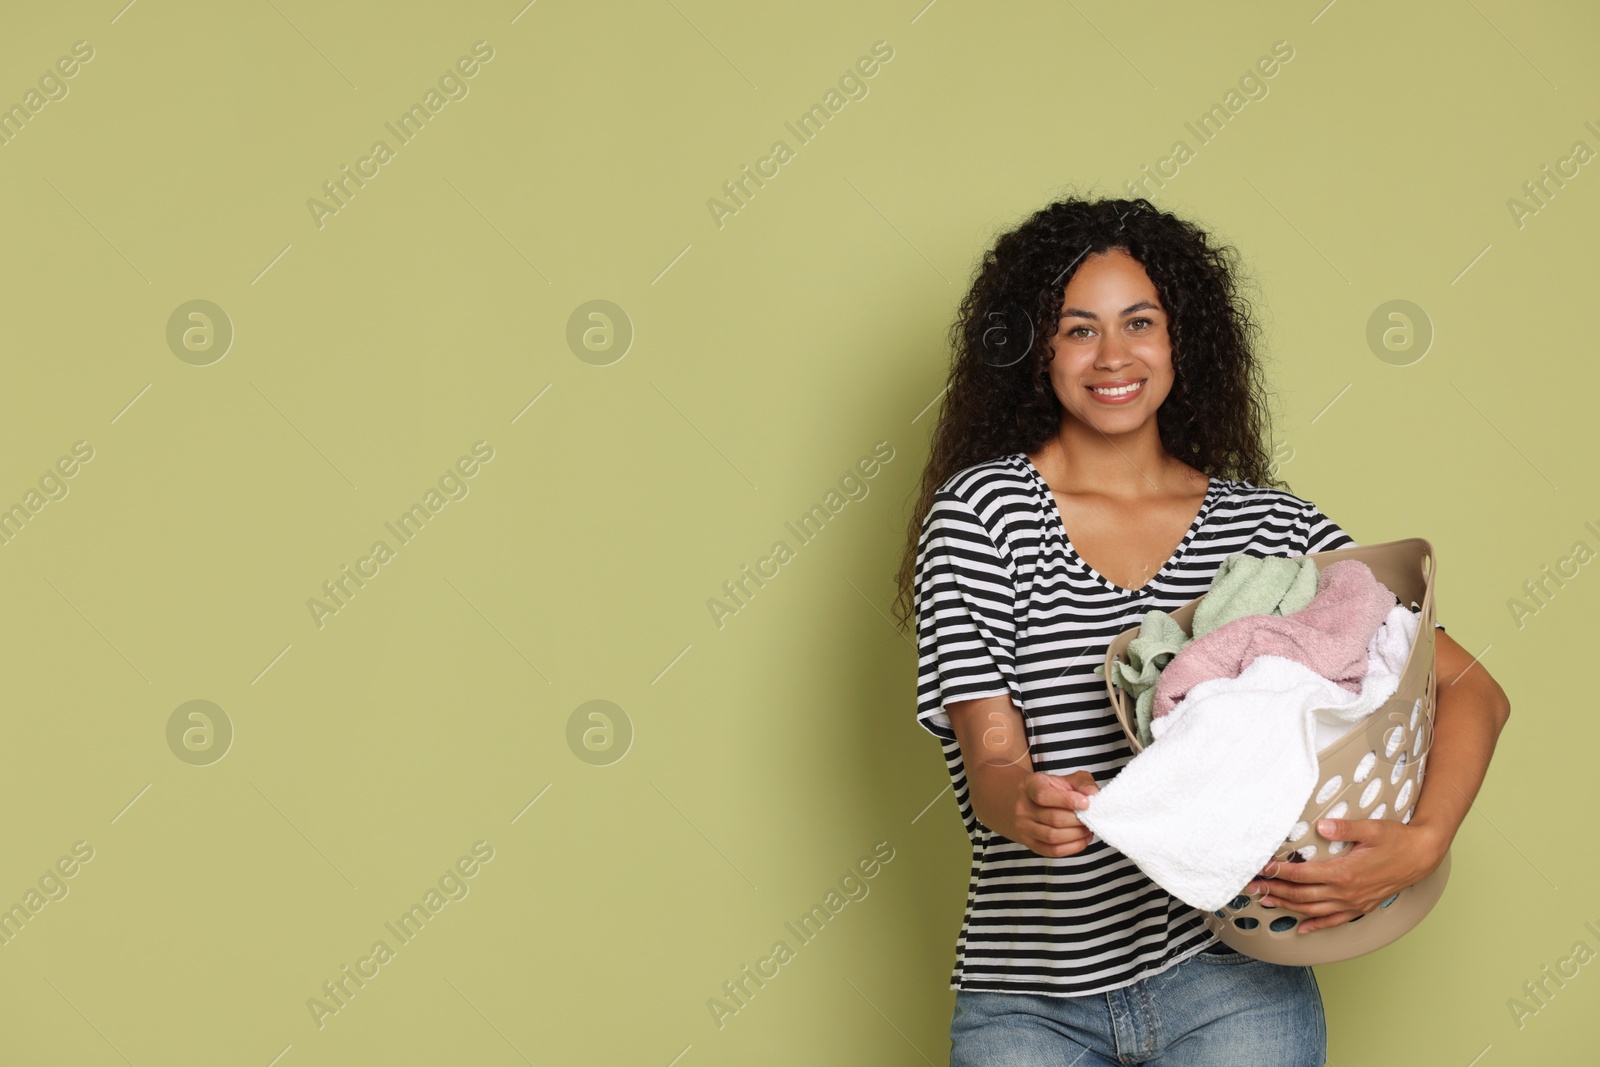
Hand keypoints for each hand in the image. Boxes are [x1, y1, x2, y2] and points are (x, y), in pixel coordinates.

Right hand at [1010, 771, 1098, 857]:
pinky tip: (1082, 839)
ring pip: (1053, 836)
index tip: (1086, 803)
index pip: (1043, 795)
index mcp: (1030, 785)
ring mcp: (1024, 827)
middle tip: (1090, 818)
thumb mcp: (1067, 779)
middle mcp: (1022, 807)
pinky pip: (1053, 851)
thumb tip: (1092, 793)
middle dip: (1077, 820)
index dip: (1067, 801)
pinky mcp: (1030, 844)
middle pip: (1053, 818)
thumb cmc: (1053, 790)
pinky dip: (1073, 847)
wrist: (1032, 803)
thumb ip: (1082, 783)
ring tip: (1087, 828)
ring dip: (1076, 834)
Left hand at [1243, 817, 1446, 932]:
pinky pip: (1334, 921)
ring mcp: (1353, 903)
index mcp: (1345, 873)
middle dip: (1275, 890)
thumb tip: (1321, 826)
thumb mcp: (1372, 828)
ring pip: (1313, 910)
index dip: (1280, 871)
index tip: (1262, 867)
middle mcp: (1346, 892)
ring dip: (1288, 907)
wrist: (1422, 857)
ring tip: (1266, 902)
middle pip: (1302, 895)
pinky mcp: (1361, 907)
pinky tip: (1301, 928)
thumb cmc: (1397, 840)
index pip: (1303, 874)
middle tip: (1252, 887)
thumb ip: (1345, 828)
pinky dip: (1316, 925)